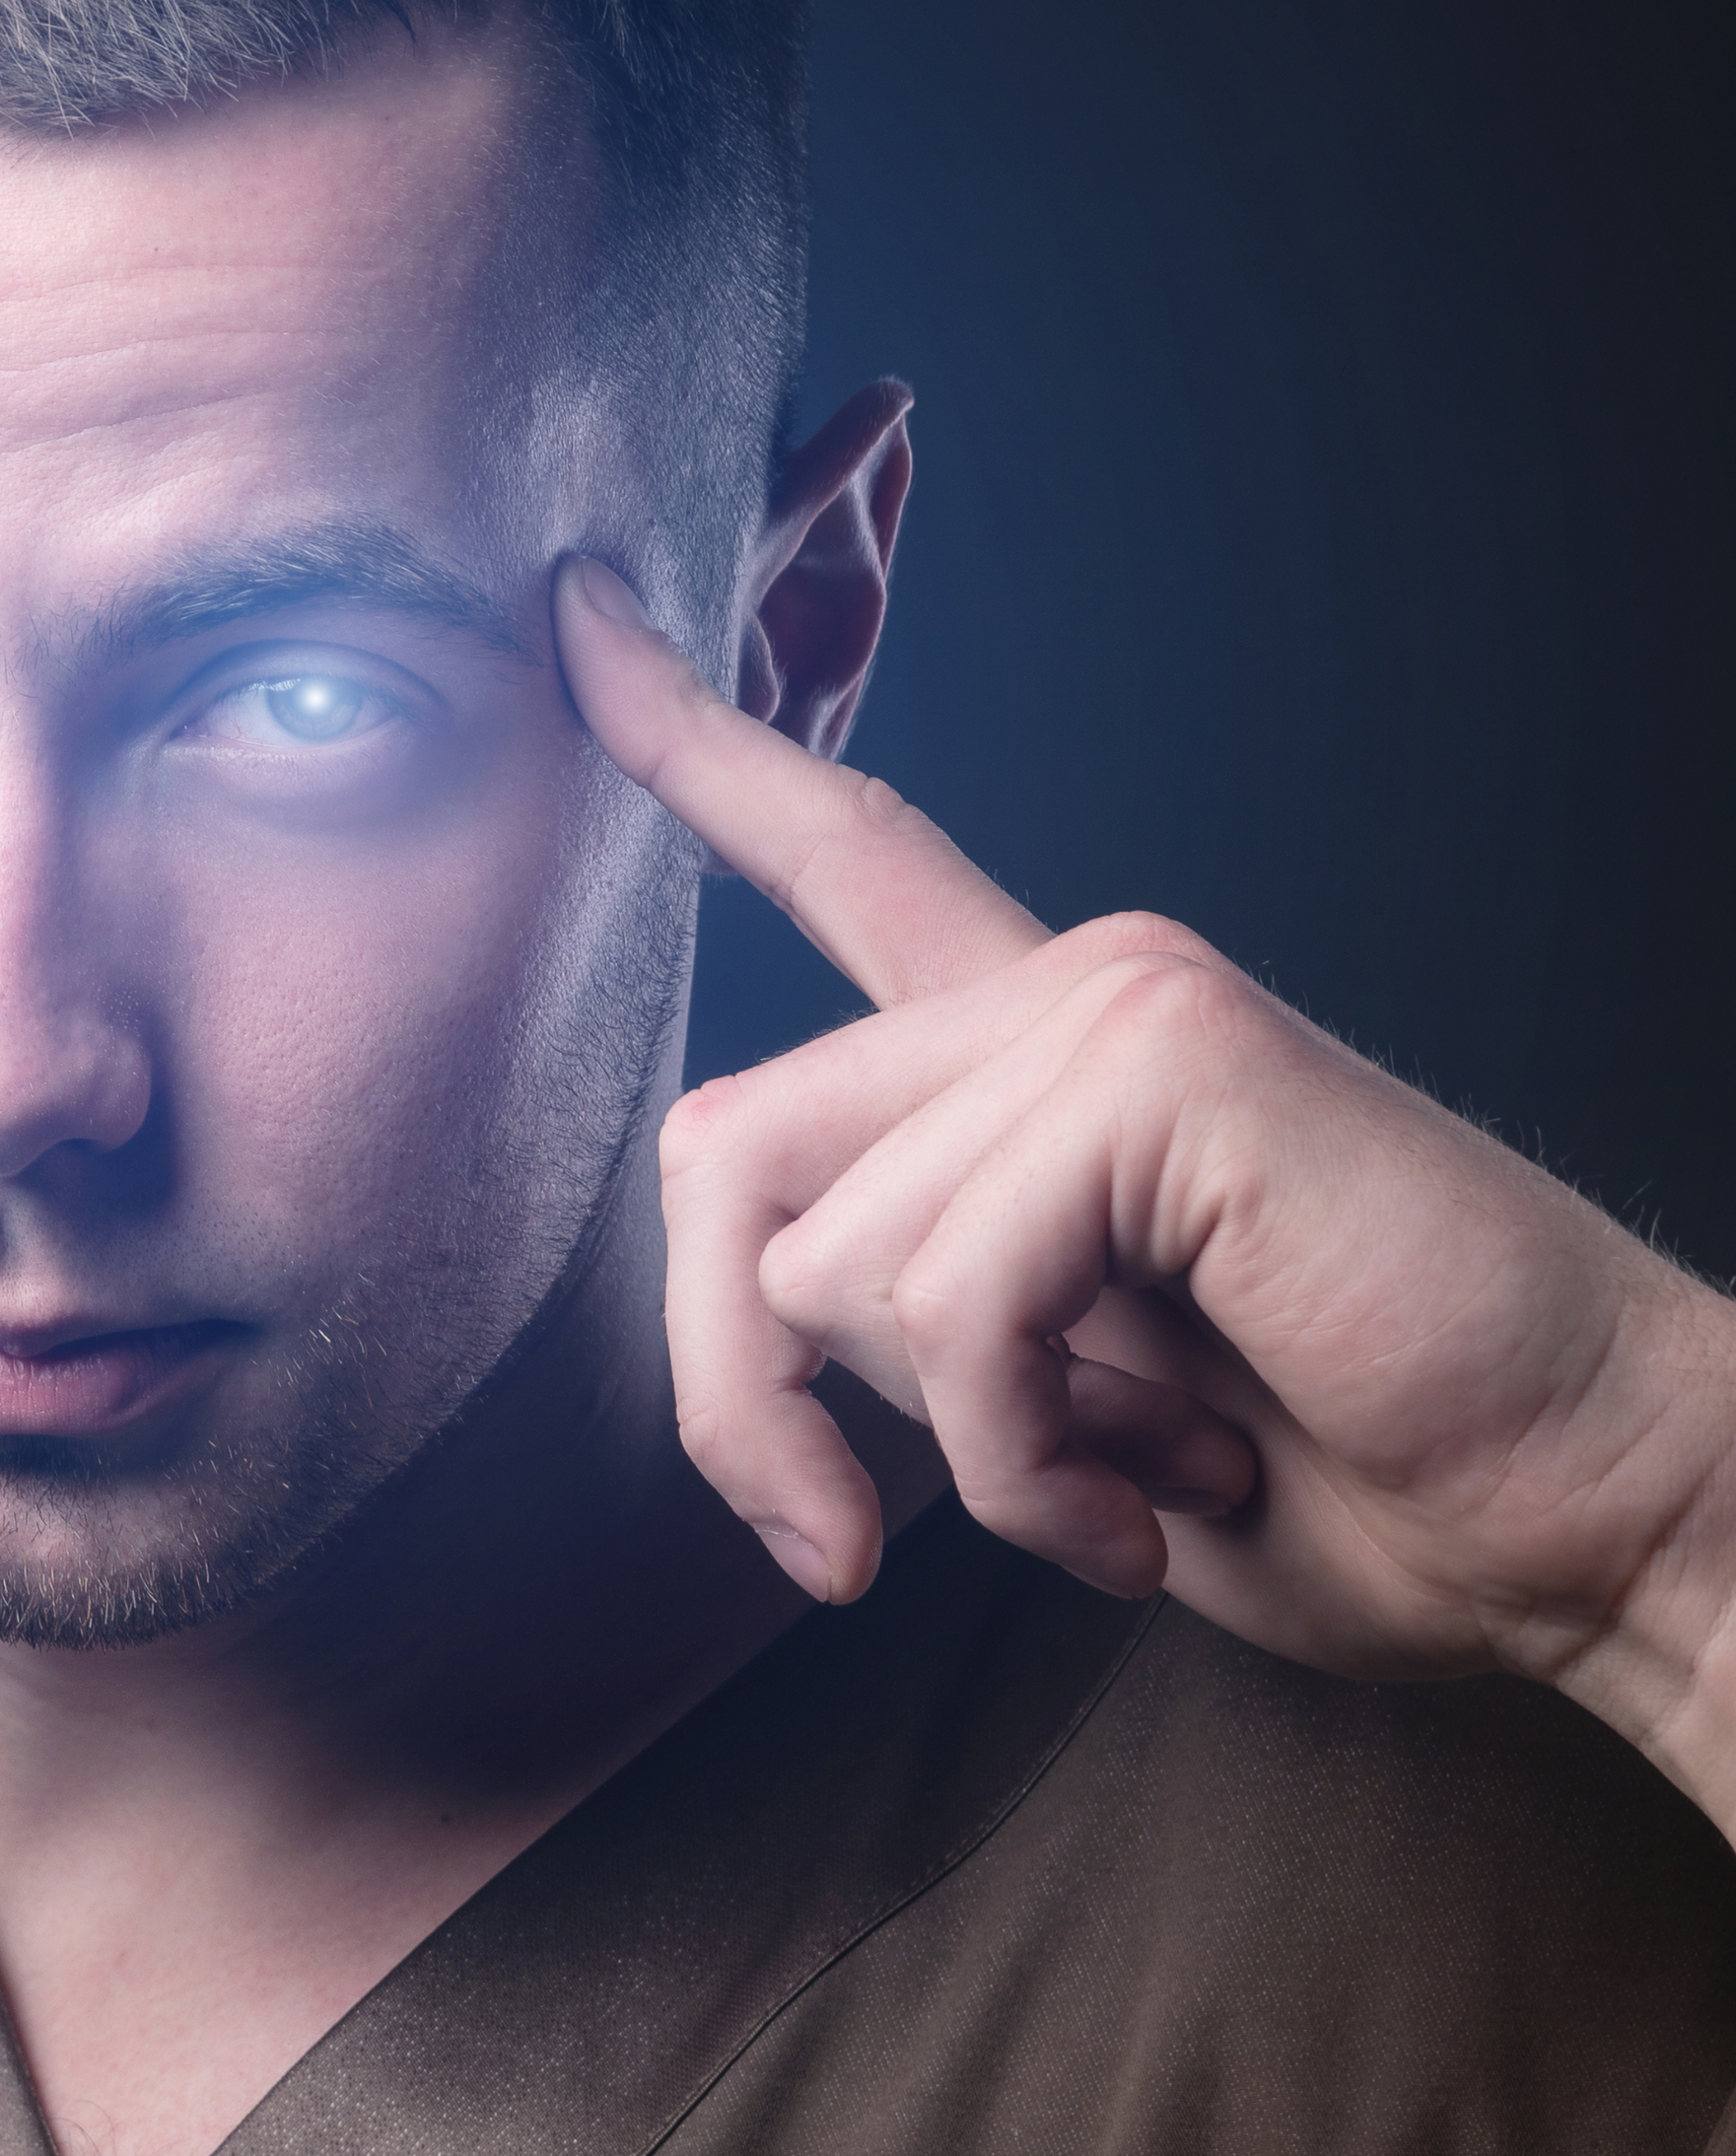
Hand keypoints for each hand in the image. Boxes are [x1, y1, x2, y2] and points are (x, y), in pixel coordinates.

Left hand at [553, 554, 1735, 1812]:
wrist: (1586, 1517)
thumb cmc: (1343, 1476)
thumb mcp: (1049, 1404)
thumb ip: (903, 1318)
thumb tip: (755, 1320)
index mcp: (1030, 1044)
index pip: (836, 853)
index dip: (690, 741)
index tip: (568, 614)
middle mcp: (1058, 991)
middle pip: (722, 1155)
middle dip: (737, 1395)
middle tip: (851, 1541)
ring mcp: (1112, 1009)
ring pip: (824, 1260)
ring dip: (965, 1450)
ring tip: (1143, 1471)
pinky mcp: (1161, 1069)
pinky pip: (948, 1300)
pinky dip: (1031, 1457)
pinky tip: (1170, 1482)